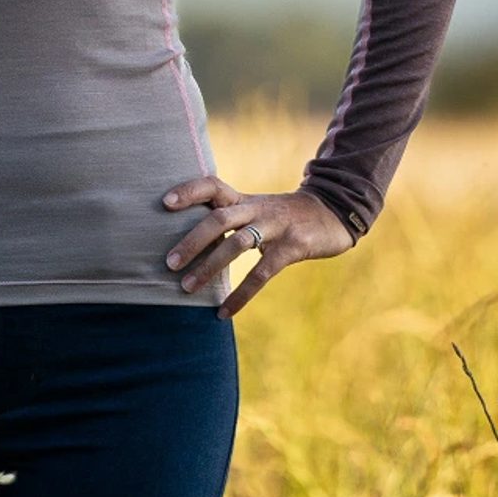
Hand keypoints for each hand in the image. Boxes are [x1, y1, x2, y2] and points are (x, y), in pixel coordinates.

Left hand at [161, 176, 355, 320]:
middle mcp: (257, 208)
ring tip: (187, 288)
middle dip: (192, 241)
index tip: (164, 203)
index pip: (213, 184)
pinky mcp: (293, 247)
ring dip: (210, 267)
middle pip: (219, 218)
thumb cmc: (284, 216)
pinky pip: (262, 273)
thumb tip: (189, 240)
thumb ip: (230, 218)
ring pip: (237, 244)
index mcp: (245, 198)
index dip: (189, 190)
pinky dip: (240, 295)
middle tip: (169, 263)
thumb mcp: (257, 209)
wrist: (333, 214)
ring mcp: (276, 226)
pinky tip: (224, 312)